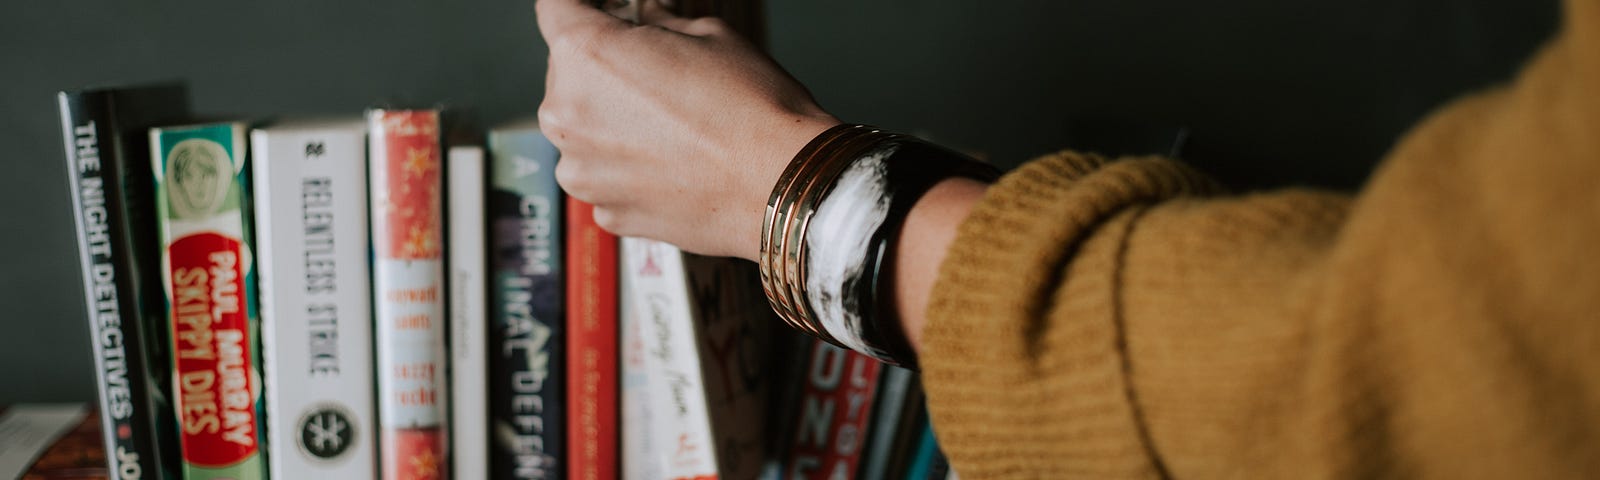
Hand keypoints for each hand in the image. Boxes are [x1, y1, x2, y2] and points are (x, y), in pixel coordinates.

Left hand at [536, 0, 839, 259]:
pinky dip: (628, 169)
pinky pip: (605, 177)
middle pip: (566, 73)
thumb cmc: (752, 107)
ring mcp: (581, 171)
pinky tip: (674, 165)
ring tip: (671, 128)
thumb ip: (656, 23)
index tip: (602, 12)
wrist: (783, 187)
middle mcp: (566, 114)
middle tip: (656, 73)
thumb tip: (642, 19)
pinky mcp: (605, 213)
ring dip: (611, 122)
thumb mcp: (708, 33)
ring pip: (583, 131)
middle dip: (602, 67)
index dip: (582, 5)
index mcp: (585, 54)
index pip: (554, 8)